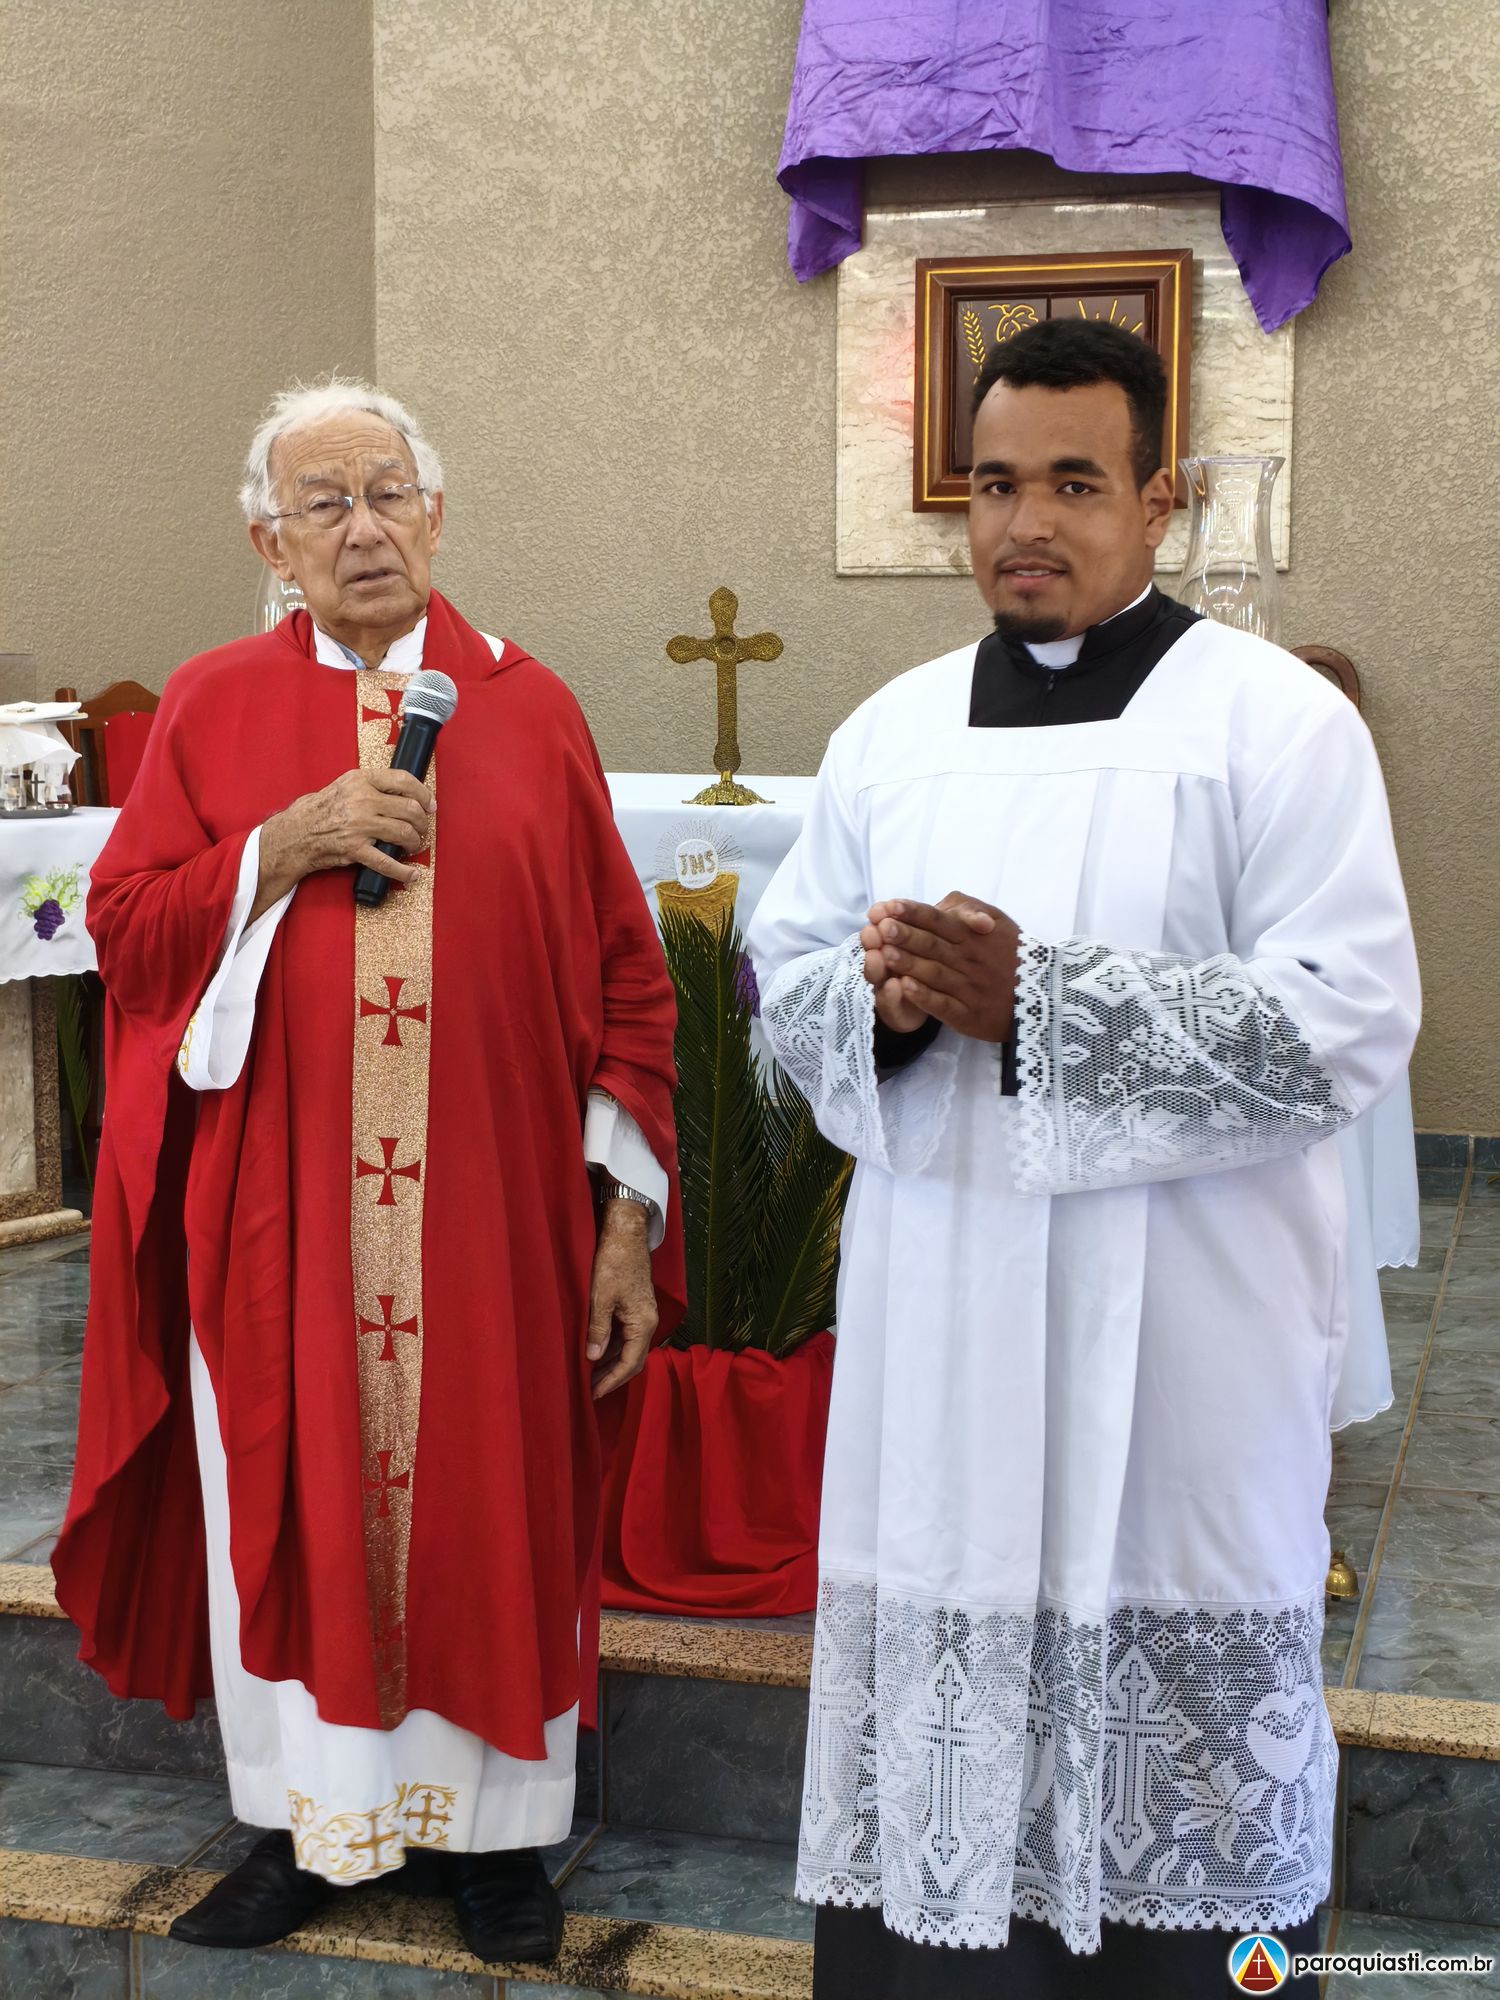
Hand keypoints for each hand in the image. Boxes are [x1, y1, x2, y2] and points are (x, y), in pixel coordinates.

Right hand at [253, 769, 433, 915]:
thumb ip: (372, 787)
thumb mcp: (345, 786)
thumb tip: (405, 794)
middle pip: (409, 809)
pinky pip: (387, 862)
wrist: (296, 833)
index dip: (423, 794)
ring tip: (413, 846)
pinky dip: (403, 871)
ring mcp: (359, 825)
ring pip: (404, 833)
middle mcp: (362, 800)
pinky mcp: (355, 849)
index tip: (430, 804)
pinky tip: (411, 874)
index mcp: (360, 780)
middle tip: (422, 830)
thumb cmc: (321, 810)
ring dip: (415, 843)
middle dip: (422, 823)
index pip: (403, 780)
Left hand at [587, 1200, 658, 1399]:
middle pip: (633, 1360)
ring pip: (628, 1349)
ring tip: (589, 1376)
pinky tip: (595, 1352)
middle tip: (590, 1391)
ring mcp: (643, 1315)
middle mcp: (648, 1322)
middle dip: (612, 1377)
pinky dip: (611, 1348)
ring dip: (611, 1364)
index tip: (593, 1394)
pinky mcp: (635, 1308)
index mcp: (644, 1323)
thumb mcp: (601, 1297)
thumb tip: (593, 1358)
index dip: (611, 1381)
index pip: (630, 1363)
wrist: (626, 1233)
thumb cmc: (614, 1262)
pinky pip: (625, 1336)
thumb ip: (598, 1329)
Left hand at [866, 892, 1020, 1042]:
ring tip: (885, 954)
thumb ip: (969, 909)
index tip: (889, 906)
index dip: (914, 913)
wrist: (1041, 996)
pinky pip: (944, 1004)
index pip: (939, 920)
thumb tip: (942, 903)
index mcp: (973, 935)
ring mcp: (968, 988)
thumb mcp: (998, 921)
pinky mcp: (967, 1014)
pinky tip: (905, 988)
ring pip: (934, 974)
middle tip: (881, 927)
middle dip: (906, 935)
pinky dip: (925, 996)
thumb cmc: (1009, 953)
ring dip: (909, 963)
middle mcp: (969, 959)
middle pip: (933, 945)